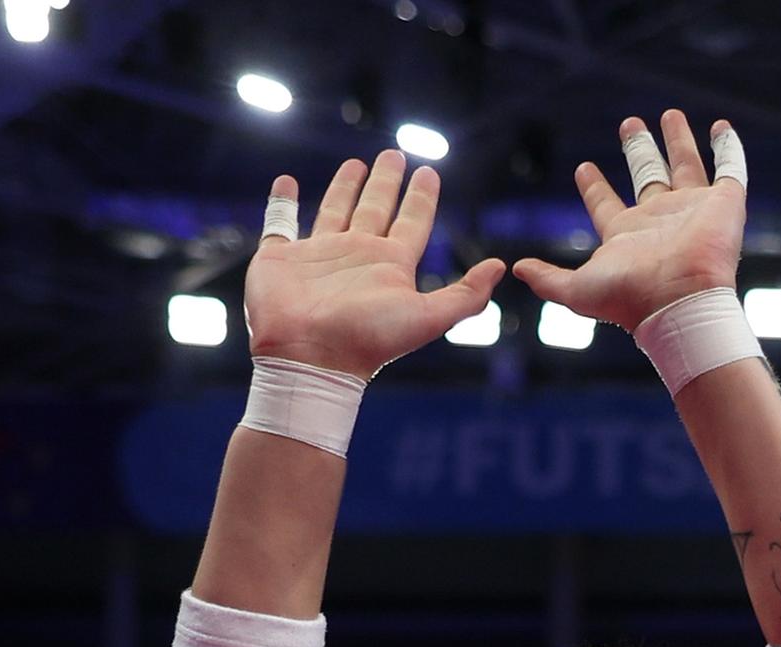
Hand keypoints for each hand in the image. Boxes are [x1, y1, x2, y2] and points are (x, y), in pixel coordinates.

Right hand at [242, 152, 506, 378]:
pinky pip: (279, 222)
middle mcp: (358, 256)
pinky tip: (286, 182)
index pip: (413, 222)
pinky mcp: (282, 257)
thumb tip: (500, 266)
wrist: (310, 358)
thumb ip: (465, 295)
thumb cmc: (367, 339)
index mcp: (391, 265)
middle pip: (377, 208)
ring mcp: (320, 255)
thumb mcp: (427, 318)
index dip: (422, 198)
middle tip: (395, 153)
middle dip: (387, 182)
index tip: (428, 171)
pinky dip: (281, 202)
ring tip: (356, 163)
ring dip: (346, 187)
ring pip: (336, 210)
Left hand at [512, 112, 748, 333]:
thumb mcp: (578, 289)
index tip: (583, 168)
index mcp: (627, 235)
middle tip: (629, 124)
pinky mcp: (724, 205)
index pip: (606, 204)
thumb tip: (517, 268)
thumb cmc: (631, 298)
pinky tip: (722, 128)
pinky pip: (730, 170)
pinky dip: (728, 149)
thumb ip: (549, 279)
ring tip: (669, 115)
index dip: (594, 187)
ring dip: (678, 141)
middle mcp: (660, 219)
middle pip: (648, 176)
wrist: (680, 303)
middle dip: (638, 150)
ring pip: (686, 166)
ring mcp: (693, 210)